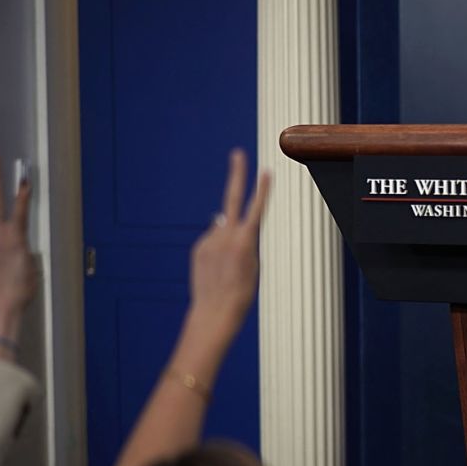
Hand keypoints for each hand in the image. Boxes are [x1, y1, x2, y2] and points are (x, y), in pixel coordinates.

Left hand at [187, 149, 270, 336]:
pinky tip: (219, 268)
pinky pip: (212, 240)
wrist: (215, 312)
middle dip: (237, 174)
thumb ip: (241, 238)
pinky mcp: (199, 248)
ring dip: (228, 237)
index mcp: (245, 240)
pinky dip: (217, 248)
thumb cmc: (241, 293)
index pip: (256, 207)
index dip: (263, 188)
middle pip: (231, 198)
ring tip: (229, 265)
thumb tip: (222, 218)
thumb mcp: (252, 264)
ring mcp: (209, 241)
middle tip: (238, 154)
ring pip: (222, 228)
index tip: (267, 170)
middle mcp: (225, 236)